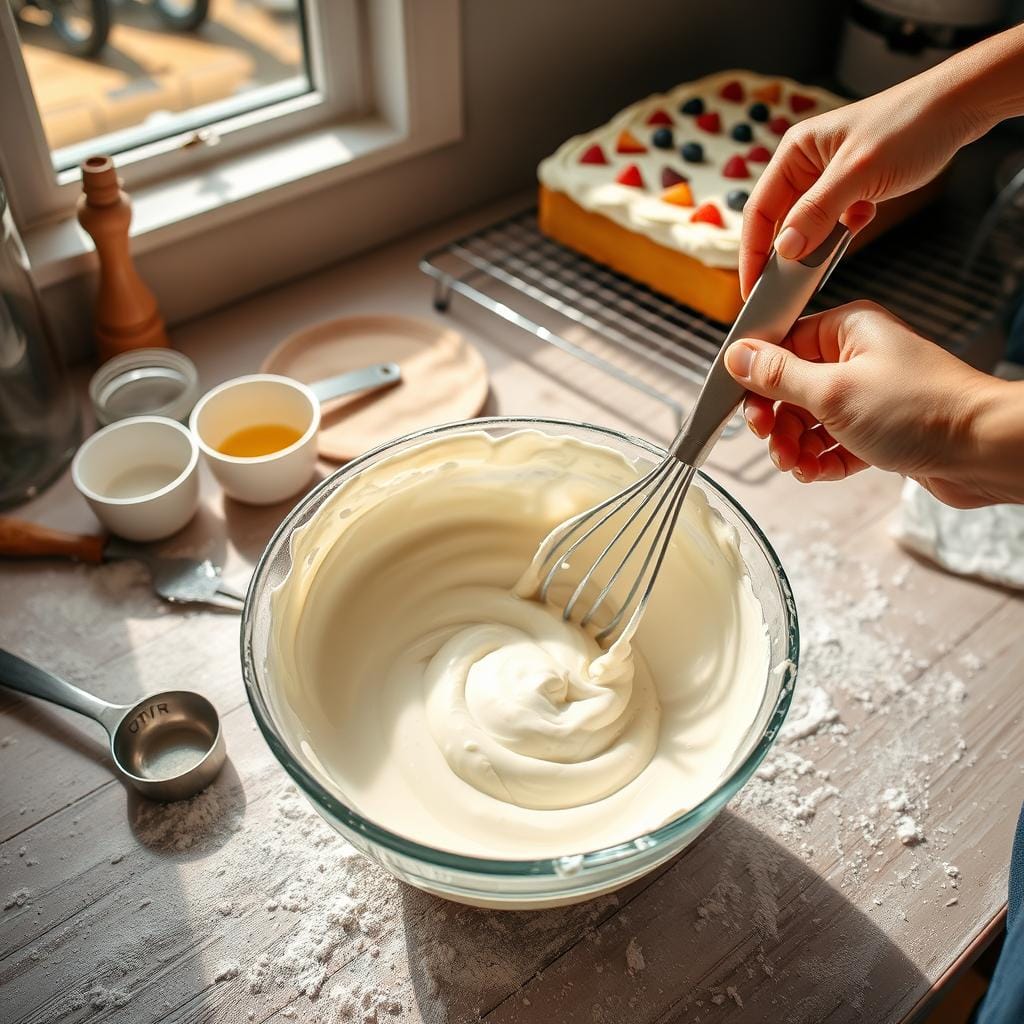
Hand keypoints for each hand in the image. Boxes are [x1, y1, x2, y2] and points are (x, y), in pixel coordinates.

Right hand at [723, 301, 1008, 508]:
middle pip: (790, 388)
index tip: (743, 405)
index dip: (757, 378)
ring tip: (796, 464)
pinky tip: (815, 471)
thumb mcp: (832, 391)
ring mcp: (867, 396)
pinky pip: (832, 444)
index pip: (781, 345)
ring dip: (795, 446)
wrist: (982, 450)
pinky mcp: (878, 430)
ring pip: (808, 421)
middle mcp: (856, 358)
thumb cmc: (921, 409)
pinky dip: (820, 460)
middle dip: (777, 421)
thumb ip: (778, 375)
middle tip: (772, 442)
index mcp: (846, 330)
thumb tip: (737, 356)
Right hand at [739, 76, 975, 296]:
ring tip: (817, 268)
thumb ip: (817, 212)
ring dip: (814, 246)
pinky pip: (834, 221)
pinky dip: (842, 233)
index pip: (758, 211)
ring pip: (808, 224)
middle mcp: (806, 164)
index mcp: (794, 152)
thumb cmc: (910, 123)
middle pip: (780, 221)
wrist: (961, 105)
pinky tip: (859, 225)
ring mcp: (829, 176)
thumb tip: (785, 251)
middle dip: (782, 256)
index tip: (753, 290)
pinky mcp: (853, 186)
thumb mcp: (858, 172)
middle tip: (782, 292)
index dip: (752, 253)